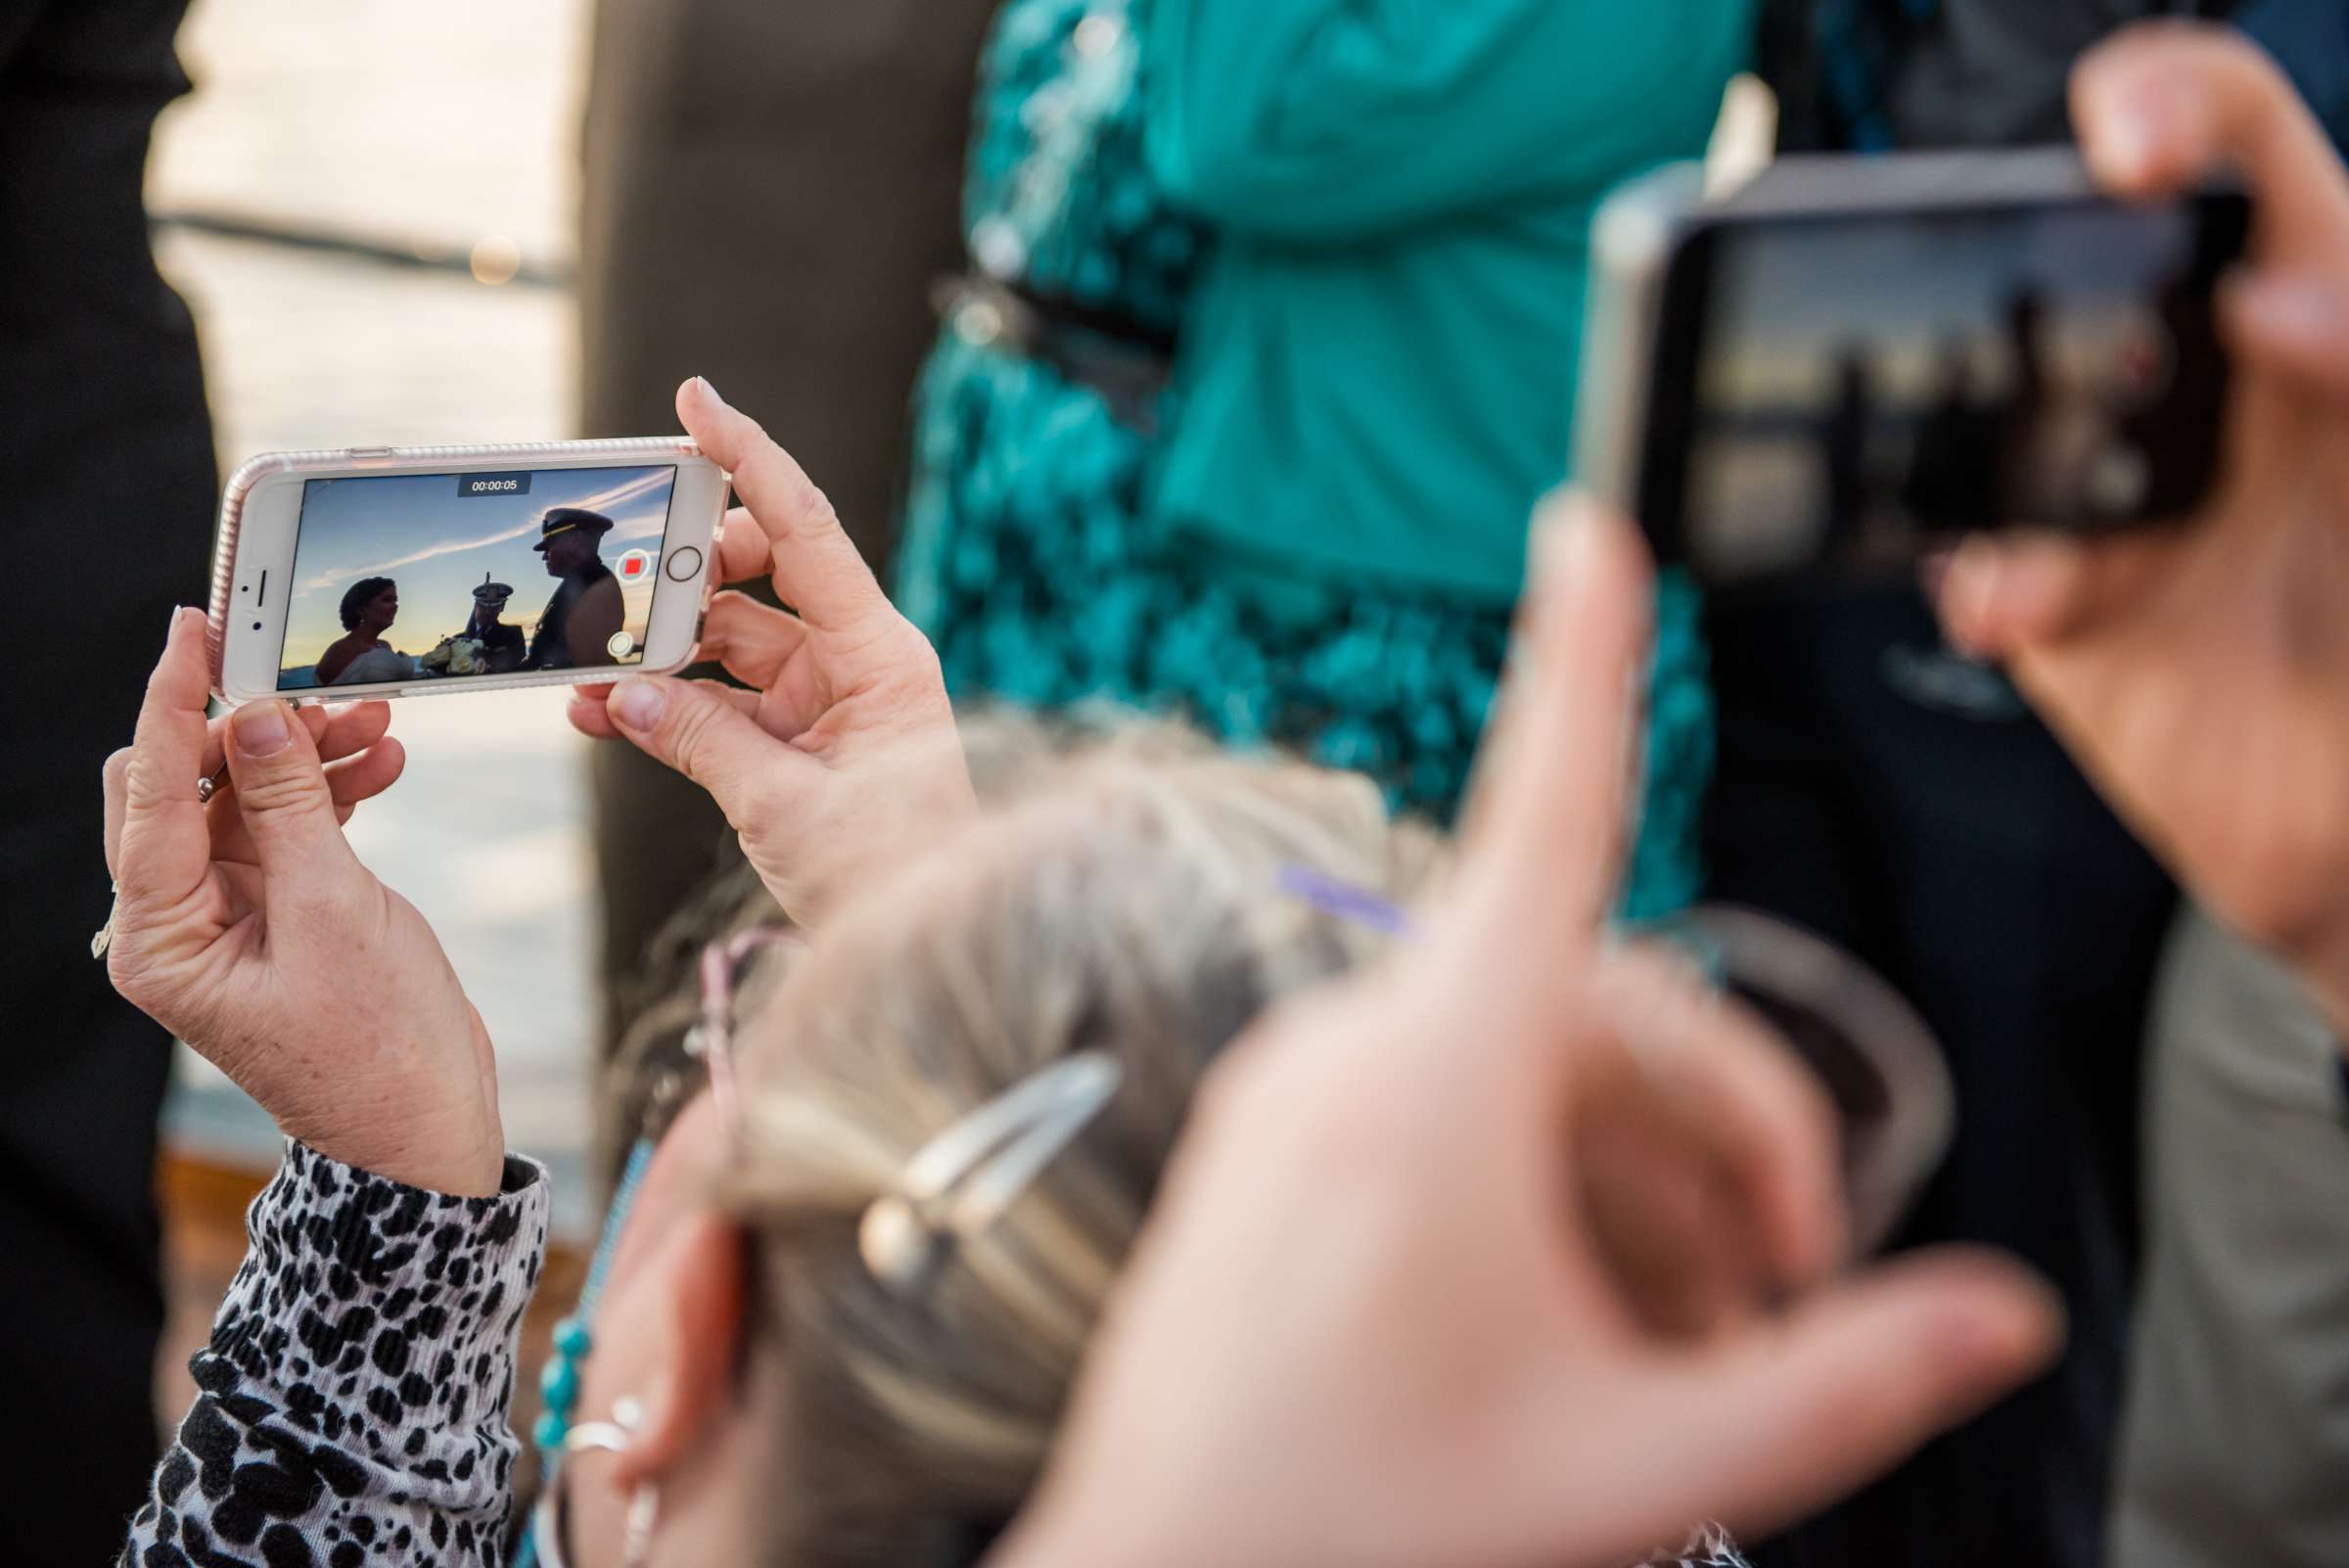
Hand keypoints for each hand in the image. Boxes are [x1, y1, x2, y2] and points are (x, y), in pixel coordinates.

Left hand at [103, 610, 503, 1195]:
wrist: (425, 1125)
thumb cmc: (376, 1051)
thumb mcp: (334, 913)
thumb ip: (291, 805)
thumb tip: (252, 713)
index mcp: (160, 938)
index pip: (149, 791)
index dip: (172, 702)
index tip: (196, 629)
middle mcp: (178, 921)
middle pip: (188, 782)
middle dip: (253, 725)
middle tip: (315, 681)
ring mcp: (229, 912)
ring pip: (247, 792)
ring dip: (307, 752)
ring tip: (376, 724)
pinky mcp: (280, 907)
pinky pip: (291, 822)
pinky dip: (334, 787)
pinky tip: (384, 762)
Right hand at [570, 378, 975, 926]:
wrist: (924, 943)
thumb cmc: (891, 873)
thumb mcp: (787, 804)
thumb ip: (700, 740)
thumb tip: (622, 691)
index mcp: (879, 654)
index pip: (806, 530)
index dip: (750, 458)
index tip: (695, 400)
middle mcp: (855, 662)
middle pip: (758, 575)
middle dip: (682, 569)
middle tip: (615, 574)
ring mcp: (824, 701)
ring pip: (725, 642)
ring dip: (656, 650)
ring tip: (587, 661)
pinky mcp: (796, 742)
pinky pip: (718, 702)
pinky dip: (666, 705)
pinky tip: (603, 712)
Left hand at [1003, 501, 2060, 1567]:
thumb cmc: (1352, 1519)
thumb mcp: (1637, 1458)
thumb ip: (1835, 1382)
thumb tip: (1990, 1317)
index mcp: (1434, 1073)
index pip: (1545, 814)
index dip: (1582, 660)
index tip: (1591, 529)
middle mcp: (1349, 1047)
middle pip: (1596, 1007)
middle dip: (1726, 1129)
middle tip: (1789, 1287)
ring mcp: (1292, 1093)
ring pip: (1513, 1067)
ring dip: (1633, 1177)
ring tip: (1684, 1336)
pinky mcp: (1262, 1146)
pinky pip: (1425, 1104)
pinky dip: (1530, 1179)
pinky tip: (1572, 1312)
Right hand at [1938, 23, 2348, 1027]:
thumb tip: (2266, 306)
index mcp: (2318, 303)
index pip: (2231, 142)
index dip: (2162, 106)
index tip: (2127, 152)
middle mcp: (2207, 384)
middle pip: (2078, 264)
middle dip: (2029, 274)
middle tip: (2050, 330)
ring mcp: (2122, 497)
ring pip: (2000, 417)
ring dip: (1992, 447)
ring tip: (2052, 527)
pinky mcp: (2063, 610)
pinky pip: (1982, 566)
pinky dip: (1987, 580)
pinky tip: (2026, 606)